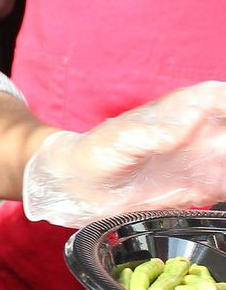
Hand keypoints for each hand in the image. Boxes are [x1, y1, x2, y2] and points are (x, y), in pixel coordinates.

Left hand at [21, 82, 225, 226]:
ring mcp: (203, 160)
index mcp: (180, 111)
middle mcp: (198, 133)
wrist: (79, 187)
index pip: (219, 97)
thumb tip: (191, 121)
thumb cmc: (95, 152)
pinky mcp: (202, 188)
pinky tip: (223, 192)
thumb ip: (156, 133)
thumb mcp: (121, 141)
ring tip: (223, 175)